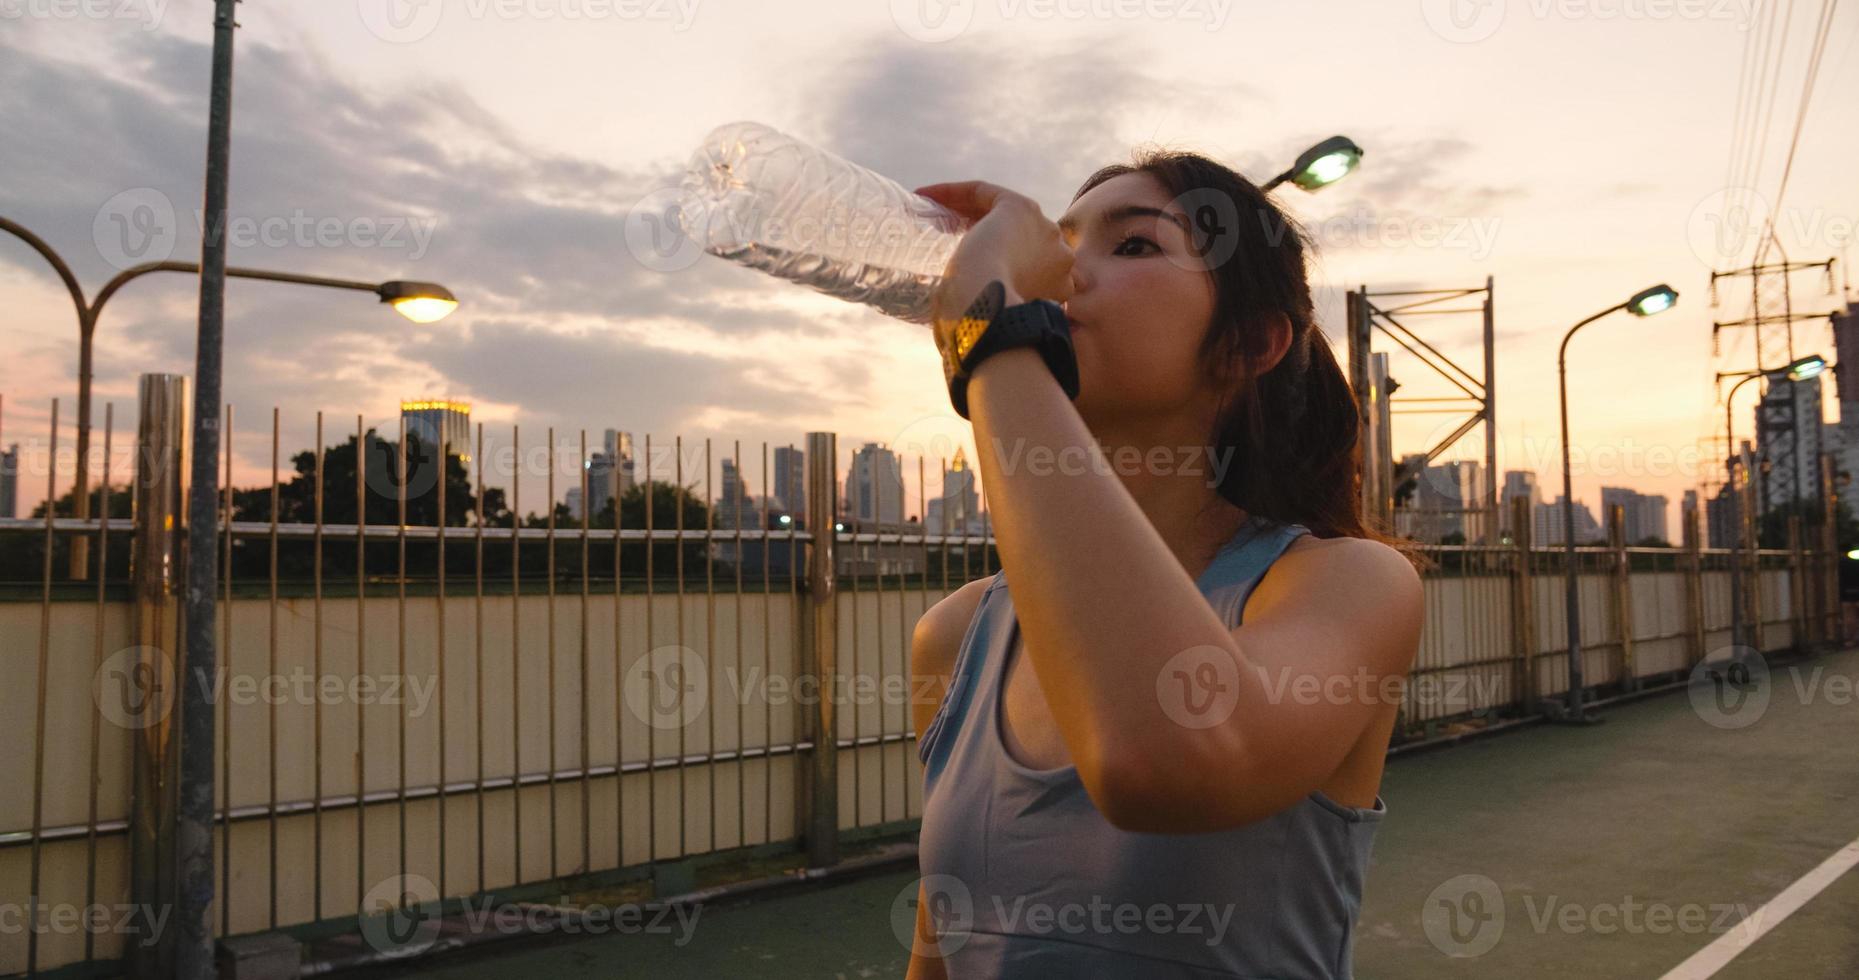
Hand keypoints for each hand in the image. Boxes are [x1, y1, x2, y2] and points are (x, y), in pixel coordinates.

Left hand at [915, 181, 1074, 343]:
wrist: (991, 319)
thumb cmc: (986, 334)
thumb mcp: (998, 331)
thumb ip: (992, 326)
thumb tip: (954, 346)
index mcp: (1062, 287)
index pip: (1029, 267)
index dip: (996, 265)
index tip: (963, 270)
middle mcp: (1061, 255)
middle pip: (1020, 238)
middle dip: (987, 238)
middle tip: (947, 242)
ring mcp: (1044, 230)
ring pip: (1002, 215)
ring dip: (968, 211)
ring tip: (934, 217)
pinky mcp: (1019, 210)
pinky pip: (984, 193)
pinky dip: (954, 192)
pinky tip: (926, 195)